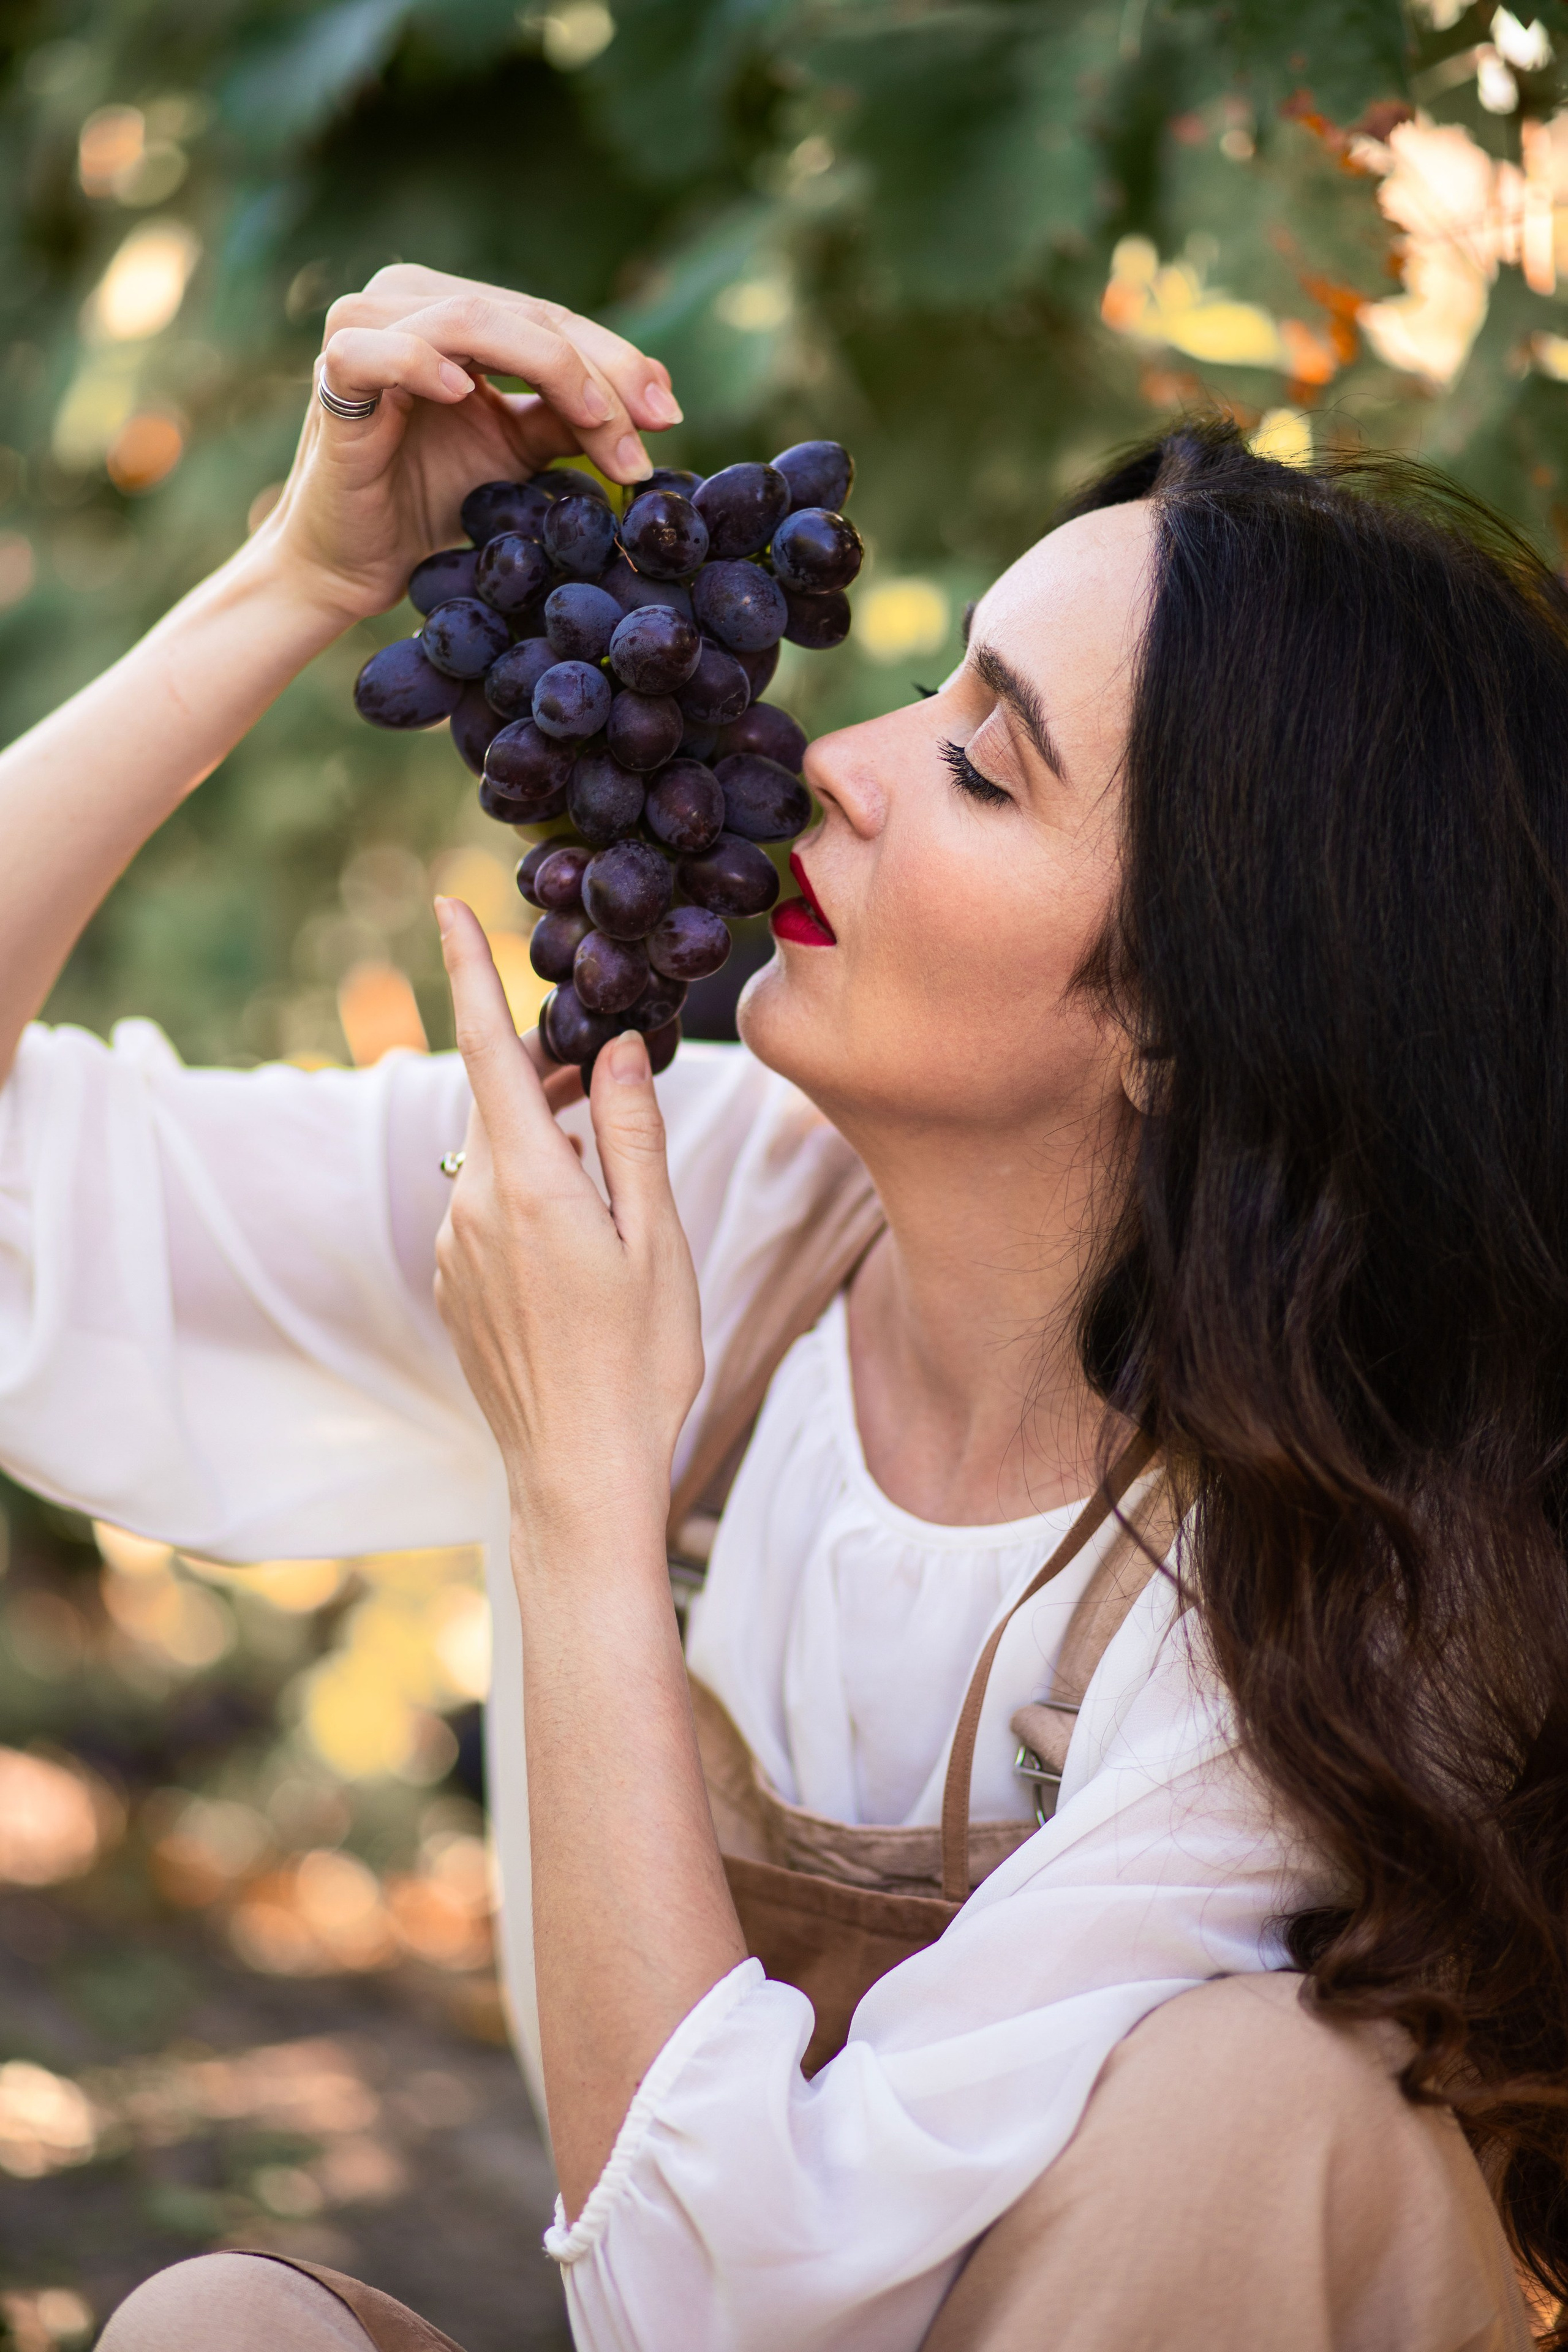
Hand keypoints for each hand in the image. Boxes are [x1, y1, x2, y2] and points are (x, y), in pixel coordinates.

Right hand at [255, 264, 681, 623]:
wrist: (353, 563)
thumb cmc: (428, 500)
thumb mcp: (516, 452)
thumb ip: (570, 417)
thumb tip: (656, 402)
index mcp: (452, 308)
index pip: (551, 321)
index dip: (618, 363)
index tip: (669, 416)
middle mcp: (407, 299)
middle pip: (526, 315)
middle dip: (598, 373)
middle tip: (650, 427)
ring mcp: (365, 327)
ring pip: (472, 320)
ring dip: (548, 368)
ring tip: (593, 422)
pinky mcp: (332, 371)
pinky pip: (380, 350)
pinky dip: (422, 362)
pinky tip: (464, 393)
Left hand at [432, 898, 703, 1539]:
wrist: (578, 1472)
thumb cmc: (638, 1360)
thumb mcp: (656, 1239)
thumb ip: (632, 1134)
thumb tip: (617, 1047)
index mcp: (527, 1183)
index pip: (483, 1050)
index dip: (463, 974)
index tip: (445, 908)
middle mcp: (472, 1206)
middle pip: (495, 1100)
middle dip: (542, 1070)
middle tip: (607, 1070)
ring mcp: (454, 1248)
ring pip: (494, 1156)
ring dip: (544, 1139)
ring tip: (613, 1175)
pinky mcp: (454, 1284)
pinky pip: (486, 1208)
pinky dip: (529, 1192)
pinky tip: (582, 1244)